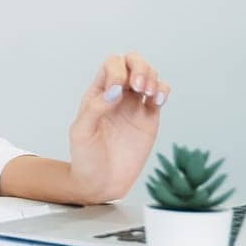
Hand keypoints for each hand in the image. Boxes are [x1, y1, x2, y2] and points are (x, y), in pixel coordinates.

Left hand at [66, 52, 169, 202]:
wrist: (101, 182)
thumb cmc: (85, 157)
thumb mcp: (81, 132)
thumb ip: (95, 108)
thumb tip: (116, 90)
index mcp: (97, 93)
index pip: (111, 65)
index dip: (118, 71)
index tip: (118, 92)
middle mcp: (117, 95)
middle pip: (132, 63)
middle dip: (140, 67)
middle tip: (139, 86)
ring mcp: (134, 106)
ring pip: (149, 75)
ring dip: (152, 77)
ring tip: (148, 94)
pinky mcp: (149, 118)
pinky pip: (160, 95)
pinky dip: (164, 91)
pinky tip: (158, 100)